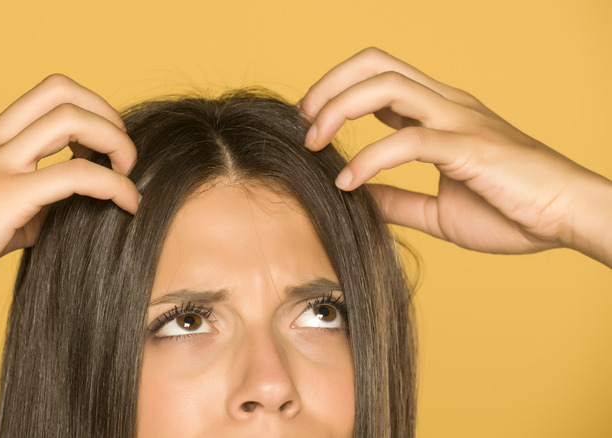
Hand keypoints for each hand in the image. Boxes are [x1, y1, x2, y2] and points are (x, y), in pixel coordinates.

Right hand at [0, 74, 139, 315]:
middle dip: (106, 114)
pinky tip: (128, 205)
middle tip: (122, 154)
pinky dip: (114, 185)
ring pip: (70, 119)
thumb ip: (28, 206)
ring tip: (128, 174)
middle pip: (61, 90)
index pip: (46, 96)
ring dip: (115, 141)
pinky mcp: (5, 198)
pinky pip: (76, 175)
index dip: (87, 111)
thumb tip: (66, 213)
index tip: (103, 147)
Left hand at [299, 47, 611, 263]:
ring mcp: (459, 121)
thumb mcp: (439, 210)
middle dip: (330, 85)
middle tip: (304, 122)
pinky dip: (370, 159)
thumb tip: (358, 199)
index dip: (338, 91)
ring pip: (387, 86)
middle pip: (377, 64)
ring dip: (339, 109)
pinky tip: (348, 183)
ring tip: (315, 144)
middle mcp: (447, 105)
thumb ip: (398, 201)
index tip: (311, 122)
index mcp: (441, 113)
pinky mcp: (469, 147)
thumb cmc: (514, 211)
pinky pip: (409, 140)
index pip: (380, 77)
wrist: (570, 219)